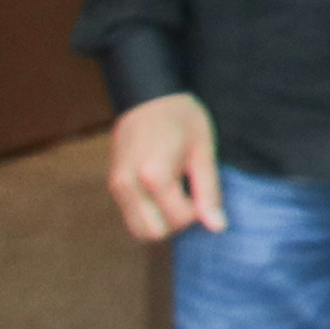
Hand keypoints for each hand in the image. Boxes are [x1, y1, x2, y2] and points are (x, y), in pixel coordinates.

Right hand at [105, 94, 222, 243]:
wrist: (149, 95)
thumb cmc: (182, 119)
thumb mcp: (203, 151)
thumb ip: (209, 191)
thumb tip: (217, 227)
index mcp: (154, 176)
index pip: (179, 219)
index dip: (198, 211)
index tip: (203, 189)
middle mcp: (128, 185)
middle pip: (154, 232)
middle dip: (178, 222)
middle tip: (190, 195)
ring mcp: (116, 186)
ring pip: (138, 229)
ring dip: (161, 222)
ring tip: (177, 194)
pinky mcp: (112, 185)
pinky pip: (130, 216)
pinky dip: (149, 214)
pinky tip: (163, 191)